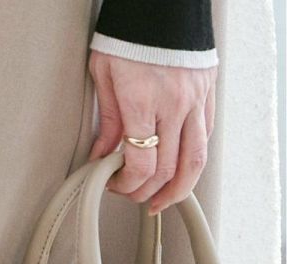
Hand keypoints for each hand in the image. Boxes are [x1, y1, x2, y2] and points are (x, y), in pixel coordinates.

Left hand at [87, 50, 216, 213]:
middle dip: (145, 192)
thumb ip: (106, 122)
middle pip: (166, 171)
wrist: (161, 4)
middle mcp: (174, 104)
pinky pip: (204, 137)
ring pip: (195, 161)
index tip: (114, 186)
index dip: (126, 186)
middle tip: (132, 195)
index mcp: (143, 102)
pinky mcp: (207, 93)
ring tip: (162, 199)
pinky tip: (178, 167)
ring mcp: (195, 100)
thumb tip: (101, 156)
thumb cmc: (128, 35)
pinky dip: (192, 159)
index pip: (141, 165)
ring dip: (177, 189)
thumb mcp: (104, 75)